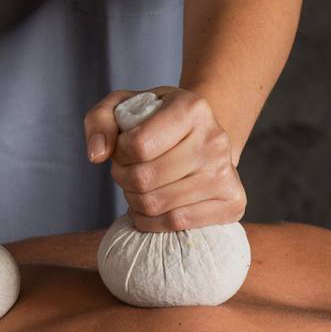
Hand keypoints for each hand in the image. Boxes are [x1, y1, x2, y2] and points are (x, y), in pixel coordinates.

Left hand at [83, 86, 246, 231]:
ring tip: (139, 188)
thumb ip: (100, 121)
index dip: (119, 153)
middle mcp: (215, 139)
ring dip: (134, 201)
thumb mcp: (124, 108)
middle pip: (144, 178)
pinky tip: (150, 209)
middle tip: (128, 172)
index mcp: (192, 108)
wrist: (201, 139)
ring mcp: (226, 173)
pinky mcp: (233, 202)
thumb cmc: (158, 124)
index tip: (124, 149)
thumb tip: (97, 155)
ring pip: (157, 204)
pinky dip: (152, 222)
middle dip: (124, 179)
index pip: (138, 145)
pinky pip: (177, 223)